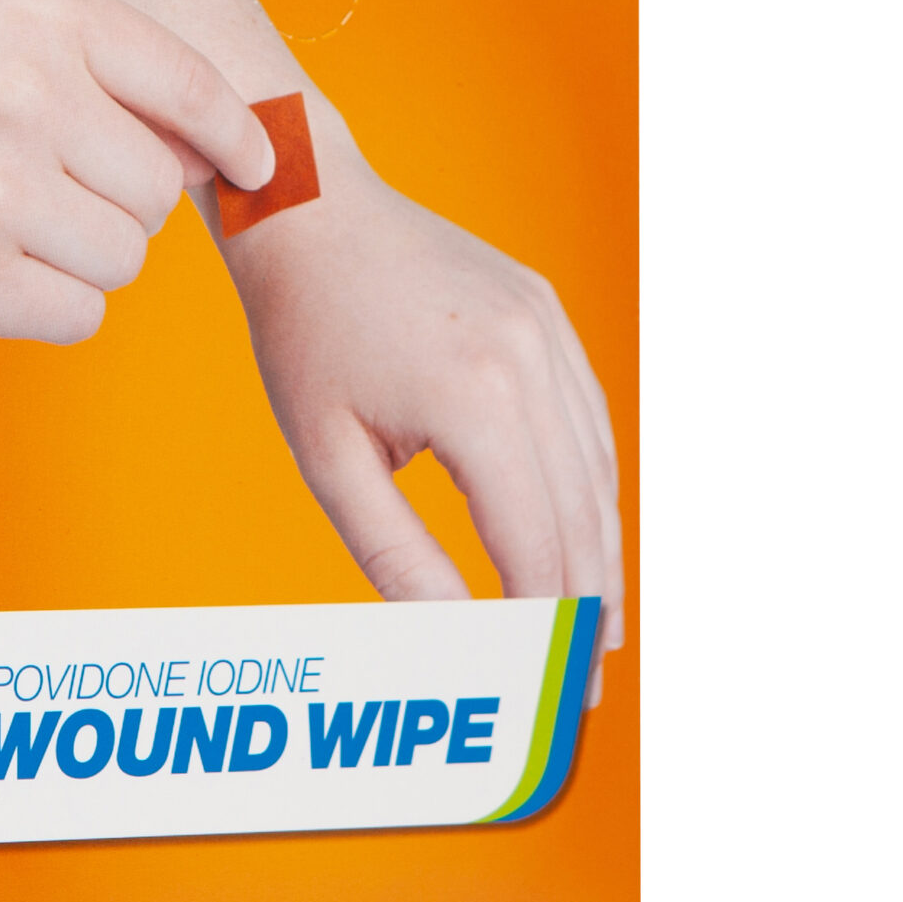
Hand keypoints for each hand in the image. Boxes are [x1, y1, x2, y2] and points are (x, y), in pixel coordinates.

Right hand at [0, 0, 274, 343]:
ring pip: (128, 256)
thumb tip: (221, 154)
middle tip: (44, 181)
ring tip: (10, 220)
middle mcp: (24, 93)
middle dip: (121, 197)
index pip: (187, 84)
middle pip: (160, 188)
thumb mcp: (8, 32)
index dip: (238, 135)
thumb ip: (116, 73)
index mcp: (41, 12)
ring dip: (86, 252)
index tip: (261, 163)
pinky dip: (51, 304)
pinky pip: (84, 313)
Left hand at [219, 143, 625, 702]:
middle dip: (585, 609)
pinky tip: (581, 538)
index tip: (546, 692)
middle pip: (581, 517)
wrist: (311, 209)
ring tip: (592, 629)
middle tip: (583, 688)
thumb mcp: (330, 458)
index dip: (545, 627)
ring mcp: (549, 334)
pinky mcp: (548, 317)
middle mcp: (531, 364)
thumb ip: (395, 554)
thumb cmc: (302, 336)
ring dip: (599, 556)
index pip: (534, 545)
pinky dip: (589, 490)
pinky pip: (586, 424)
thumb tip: (451, 638)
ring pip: (596, 473)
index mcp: (476, 400)